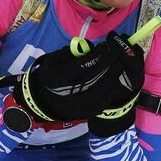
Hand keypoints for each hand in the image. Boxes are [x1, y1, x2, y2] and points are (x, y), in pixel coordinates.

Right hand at [17, 34, 145, 123]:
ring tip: (118, 66)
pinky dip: (109, 92)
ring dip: (111, 78)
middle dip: (106, 66)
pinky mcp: (83, 114)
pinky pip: (100, 104)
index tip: (104, 48)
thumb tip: (88, 46)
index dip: (95, 56)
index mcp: (56, 78)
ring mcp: (75, 106)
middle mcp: (66, 94)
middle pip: (92, 79)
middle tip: (116, 55)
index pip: (79, 66)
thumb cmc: (49, 76)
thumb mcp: (51, 61)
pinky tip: (113, 81)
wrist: (42, 102)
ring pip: (99, 92)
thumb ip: (68, 53)